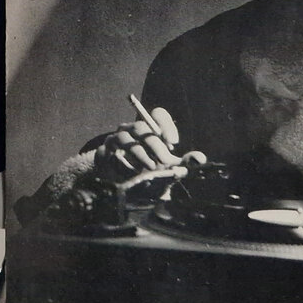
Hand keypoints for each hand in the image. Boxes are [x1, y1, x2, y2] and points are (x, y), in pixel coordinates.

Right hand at [87, 104, 206, 193]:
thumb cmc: (150, 173)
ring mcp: (115, 140)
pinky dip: (121, 164)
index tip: (173, 143)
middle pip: (142, 127)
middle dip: (155, 145)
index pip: (157, 114)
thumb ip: (183, 163)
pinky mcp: (102, 153)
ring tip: (150, 168)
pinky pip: (110, 153)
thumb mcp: (168, 169)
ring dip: (140, 154)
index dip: (165, 124)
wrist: (125, 187)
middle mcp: (131, 130)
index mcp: (149, 129)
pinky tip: (130, 174)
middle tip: (165, 161)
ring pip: (126, 139)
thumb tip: (200, 158)